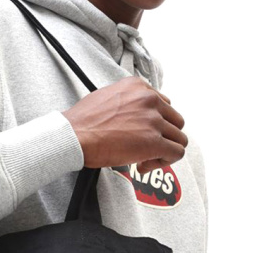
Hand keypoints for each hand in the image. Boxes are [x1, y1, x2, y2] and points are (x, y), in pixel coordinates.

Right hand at [62, 76, 186, 173]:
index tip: (142, 133)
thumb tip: (133, 116)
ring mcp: (153, 120)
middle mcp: (149, 99)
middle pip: (175, 121)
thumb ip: (127, 101)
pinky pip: (177, 153)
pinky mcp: (154, 142)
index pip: (163, 104)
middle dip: (163, 136)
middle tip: (145, 148)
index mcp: (138, 86)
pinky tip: (144, 165)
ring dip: (165, 150)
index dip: (155, 123)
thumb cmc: (82, 122)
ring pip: (179, 138)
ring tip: (145, 159)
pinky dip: (165, 161)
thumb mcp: (107, 96)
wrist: (73, 136)